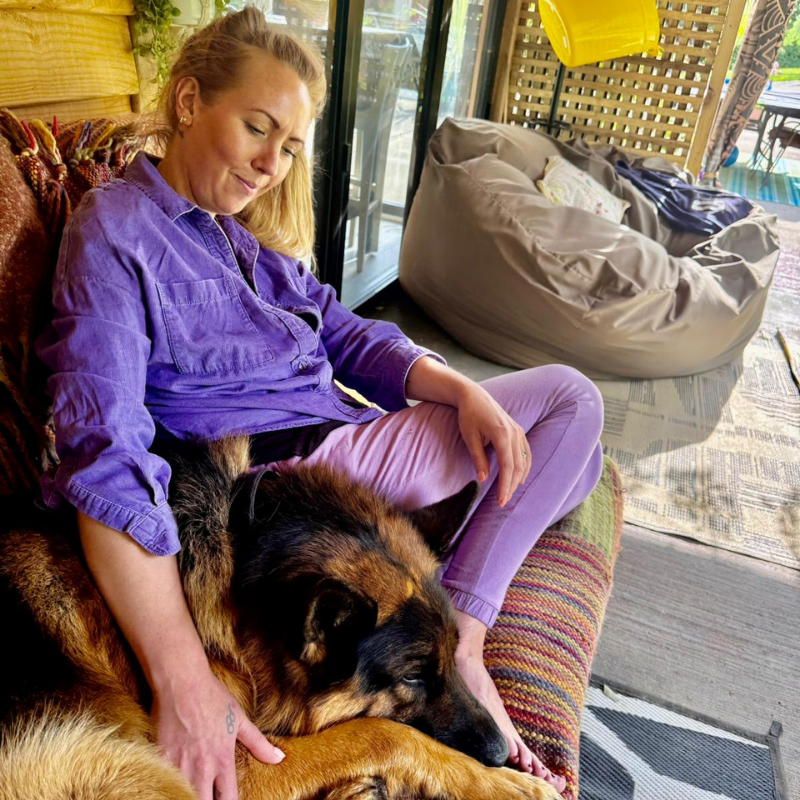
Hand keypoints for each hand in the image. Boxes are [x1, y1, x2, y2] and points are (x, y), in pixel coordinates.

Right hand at [153, 665, 283, 799]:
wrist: (181, 681)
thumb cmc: (212, 697)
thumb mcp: (240, 719)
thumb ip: (259, 743)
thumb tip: (279, 758)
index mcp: (222, 759)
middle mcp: (201, 767)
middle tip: (211, 796)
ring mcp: (179, 764)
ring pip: (184, 795)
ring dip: (190, 794)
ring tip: (196, 789)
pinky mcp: (160, 758)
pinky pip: (164, 782)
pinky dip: (170, 786)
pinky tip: (174, 785)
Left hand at [455, 383, 530, 506]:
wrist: (474, 396)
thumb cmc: (469, 415)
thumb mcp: (470, 437)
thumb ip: (478, 458)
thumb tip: (483, 479)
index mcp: (502, 434)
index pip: (508, 466)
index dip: (505, 485)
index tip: (500, 500)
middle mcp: (514, 433)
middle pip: (518, 466)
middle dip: (511, 486)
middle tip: (502, 502)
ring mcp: (518, 431)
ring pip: (524, 461)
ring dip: (518, 479)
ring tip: (508, 493)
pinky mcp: (519, 431)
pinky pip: (526, 453)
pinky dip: (524, 467)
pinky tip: (519, 478)